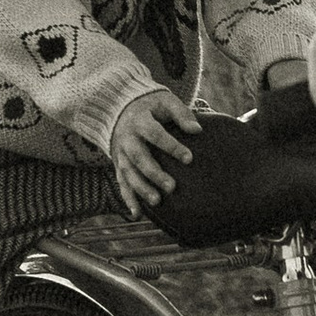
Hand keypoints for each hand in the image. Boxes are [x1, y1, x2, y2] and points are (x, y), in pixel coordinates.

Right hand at [108, 84, 201, 212]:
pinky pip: (121, 183)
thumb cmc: (150, 106)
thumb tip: (197, 130)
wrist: (119, 108)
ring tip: (157, 202)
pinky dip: (128, 199)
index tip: (189, 159)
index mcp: (139, 121)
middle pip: (139, 158)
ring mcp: (120, 153)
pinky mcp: (118, 164)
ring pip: (128, 173)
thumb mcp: (165, 101)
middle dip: (154, 173)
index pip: (155, 134)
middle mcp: (127, 139)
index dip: (172, 146)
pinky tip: (138, 214)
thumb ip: (181, 113)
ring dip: (141, 189)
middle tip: (172, 187)